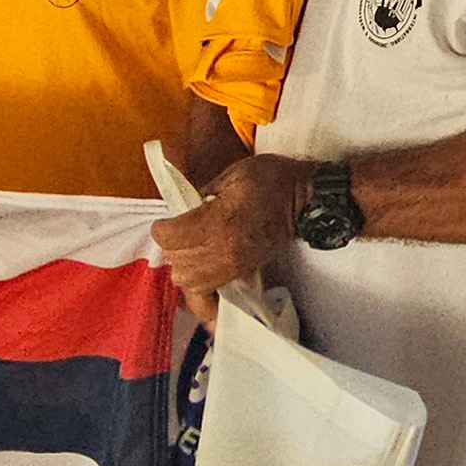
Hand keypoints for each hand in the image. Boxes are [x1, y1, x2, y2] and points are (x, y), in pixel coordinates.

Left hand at [153, 153, 307, 313]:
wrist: (303, 201)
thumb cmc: (270, 181)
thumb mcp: (231, 175)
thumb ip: (200, 194)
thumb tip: (180, 210)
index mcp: (219, 221)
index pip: (169, 237)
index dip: (162, 227)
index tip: (167, 219)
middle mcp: (224, 250)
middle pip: (176, 261)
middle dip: (171, 245)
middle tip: (179, 230)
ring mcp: (233, 266)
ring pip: (188, 281)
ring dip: (183, 265)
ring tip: (190, 248)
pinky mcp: (240, 273)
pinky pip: (207, 290)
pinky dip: (198, 282)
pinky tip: (200, 265)